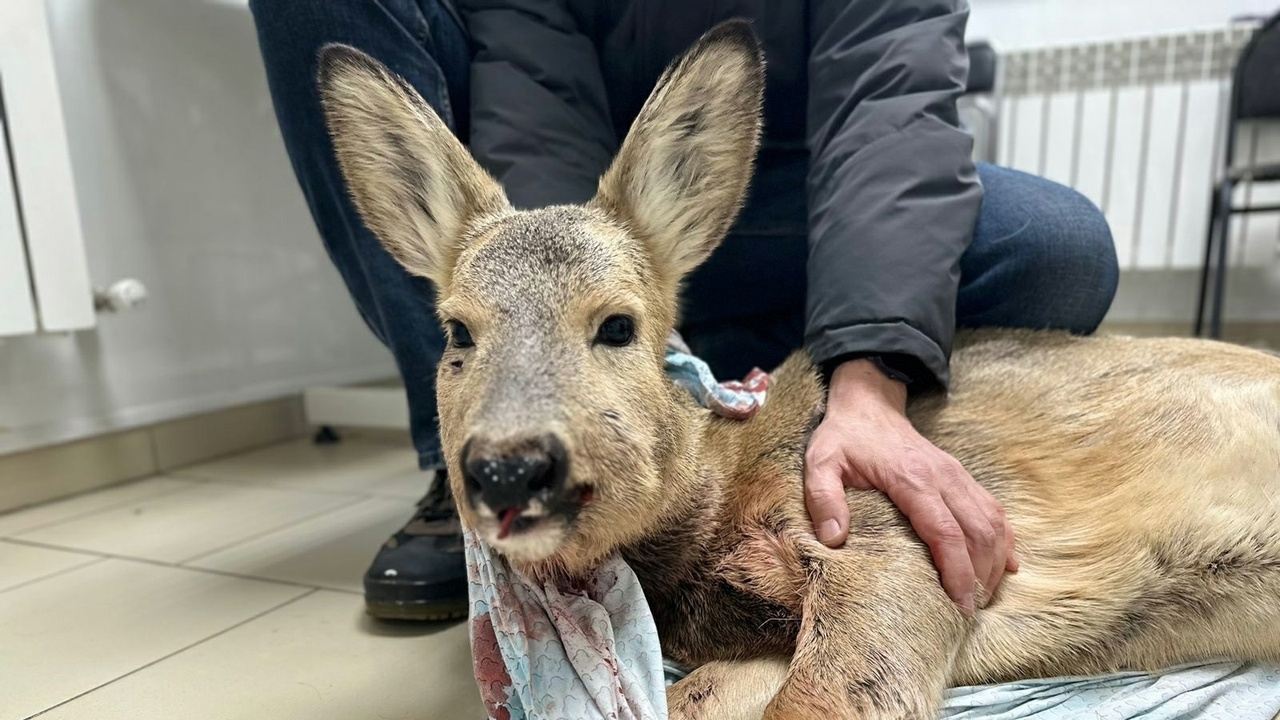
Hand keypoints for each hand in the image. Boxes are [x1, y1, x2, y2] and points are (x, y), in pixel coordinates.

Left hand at [804, 359, 1017, 613]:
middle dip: (981, 576)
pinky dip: (1005, 540)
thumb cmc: (844, 438)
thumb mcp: (820, 463)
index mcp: (912, 478)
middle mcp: (944, 477)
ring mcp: (957, 475)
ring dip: (995, 561)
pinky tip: (1005, 566)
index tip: (959, 604)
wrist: (868, 405)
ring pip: (993, 522)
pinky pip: (994, 510)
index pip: (946, 532)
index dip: (958, 571)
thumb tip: (834, 539)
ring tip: (983, 597)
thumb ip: (823, 498)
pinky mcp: (962, 477)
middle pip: (979, 532)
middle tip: (969, 611)